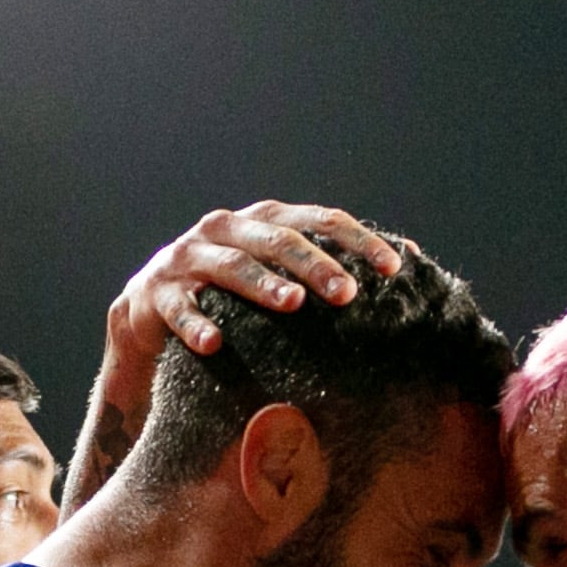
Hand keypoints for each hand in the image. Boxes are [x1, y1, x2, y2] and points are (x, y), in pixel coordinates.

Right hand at [110, 202, 399, 370]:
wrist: (153, 319)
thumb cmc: (236, 300)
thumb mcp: (282, 277)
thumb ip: (334, 264)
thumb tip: (414, 256)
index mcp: (264, 220)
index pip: (319, 220)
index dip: (357, 241)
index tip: (393, 270)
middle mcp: (226, 229)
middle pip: (278, 239)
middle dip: (316, 264)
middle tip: (348, 295)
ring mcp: (188, 258)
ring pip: (231, 266)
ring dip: (263, 285)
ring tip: (292, 304)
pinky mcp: (155, 294)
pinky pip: (179, 309)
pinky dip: (196, 324)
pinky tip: (214, 345)